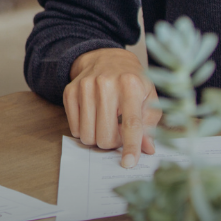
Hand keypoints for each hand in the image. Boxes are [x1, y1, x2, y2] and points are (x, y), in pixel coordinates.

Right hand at [64, 47, 158, 166]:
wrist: (106, 57)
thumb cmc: (132, 81)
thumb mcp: (148, 97)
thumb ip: (149, 124)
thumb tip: (147, 149)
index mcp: (130, 85)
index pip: (131, 123)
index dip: (130, 146)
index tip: (129, 163)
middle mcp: (106, 84)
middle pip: (105, 135)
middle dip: (112, 143)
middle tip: (117, 132)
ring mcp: (85, 87)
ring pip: (87, 135)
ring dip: (97, 138)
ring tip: (105, 125)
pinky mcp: (70, 91)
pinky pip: (74, 128)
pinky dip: (84, 130)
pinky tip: (93, 118)